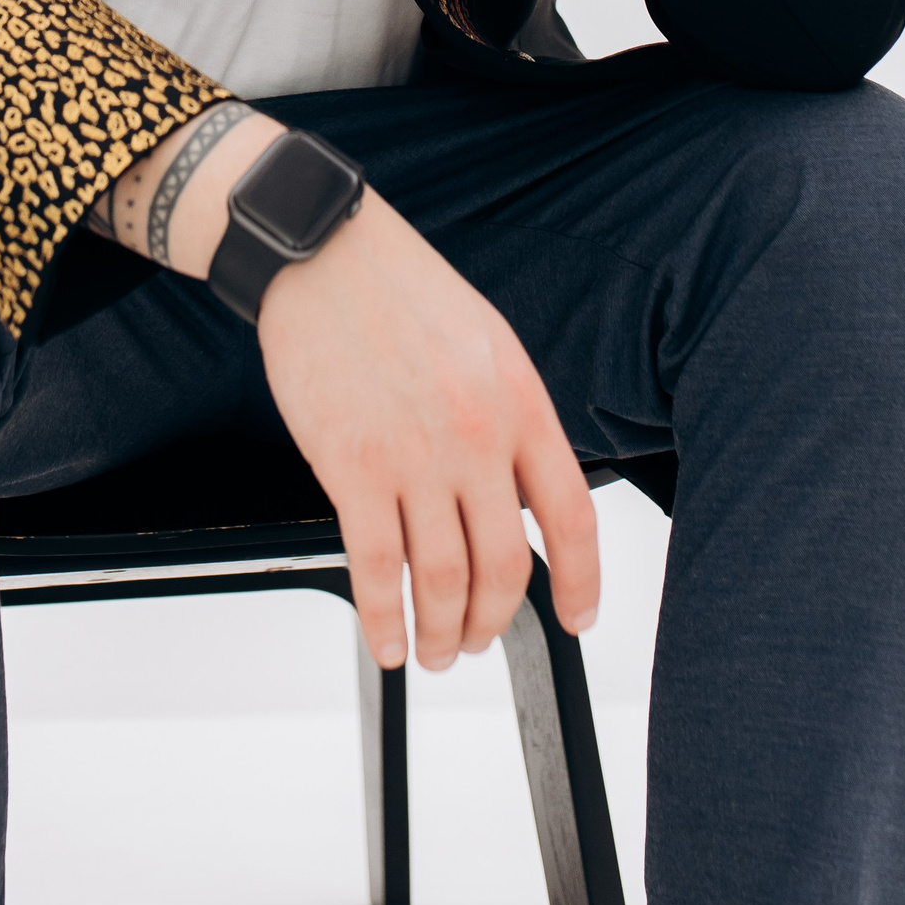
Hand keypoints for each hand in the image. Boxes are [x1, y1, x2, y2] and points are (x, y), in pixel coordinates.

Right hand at [257, 189, 599, 669]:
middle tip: (480, 639)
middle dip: (495, 621)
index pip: (573, 517)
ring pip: (443, 579)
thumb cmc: (400, 289)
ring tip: (437, 649)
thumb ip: (510, 417)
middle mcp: (476, 436)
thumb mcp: (488, 343)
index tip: (578, 617)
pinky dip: (384, 619)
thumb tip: (520, 489)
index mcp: (519, 402)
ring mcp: (414, 457)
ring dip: (443, 632)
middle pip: (506, 565)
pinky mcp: (352, 467)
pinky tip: (387, 638)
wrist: (323, 254)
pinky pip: (375, 567)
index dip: (582, 582)